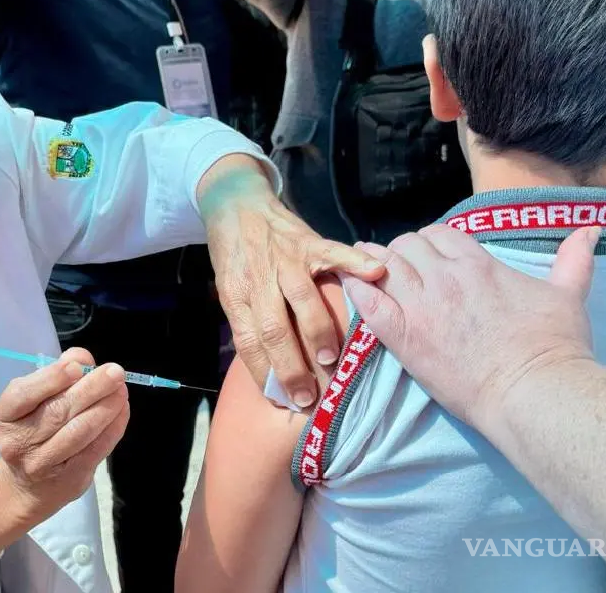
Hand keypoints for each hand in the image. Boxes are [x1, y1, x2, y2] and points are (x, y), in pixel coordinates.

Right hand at [0, 348, 128, 525]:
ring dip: (105, 407)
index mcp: (3, 417)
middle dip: (90, 389)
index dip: (51, 379)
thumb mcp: (32, 400)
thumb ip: (55, 375)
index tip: (77, 365)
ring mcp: (42, 464)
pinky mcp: (69, 478)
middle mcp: (17, 442)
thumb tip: (83, 358)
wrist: (28, 485)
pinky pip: (95, 450)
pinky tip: (122, 410)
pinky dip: (113, 428)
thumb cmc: (32, 428)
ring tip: (121, 389)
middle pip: (57, 412)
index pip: (22, 395)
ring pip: (79, 431)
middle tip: (115, 372)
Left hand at [198, 155, 383, 407]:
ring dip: (317, 330)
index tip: (285, 402)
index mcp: (236, 295)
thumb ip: (251, 320)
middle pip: (274, 328)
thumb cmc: (235, 255)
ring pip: (301, 298)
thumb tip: (270, 370)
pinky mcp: (308, 239)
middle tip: (310, 396)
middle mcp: (259, 278)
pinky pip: (334, 252)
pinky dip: (355, 261)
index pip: (248, 342)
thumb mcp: (231, 288)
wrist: (234, 201)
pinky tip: (374, 274)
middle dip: (292, 367)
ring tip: (330, 358)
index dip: (266, 374)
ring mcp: (285, 257)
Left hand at [340, 225, 599, 430]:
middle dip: (402, 252)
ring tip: (367, 271)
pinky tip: (350, 287)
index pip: (439, 234)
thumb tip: (589, 229)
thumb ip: (573, 259)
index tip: (430, 256)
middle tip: (401, 269)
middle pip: (407, 246)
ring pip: (383, 266)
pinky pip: (368, 303)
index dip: (431, 241)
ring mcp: (420, 306)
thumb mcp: (568, 294)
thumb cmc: (554, 346)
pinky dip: (356, 290)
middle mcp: (444, 278)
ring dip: (375, 265)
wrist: (534, 392)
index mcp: (478, 264)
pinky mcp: (403, 337)